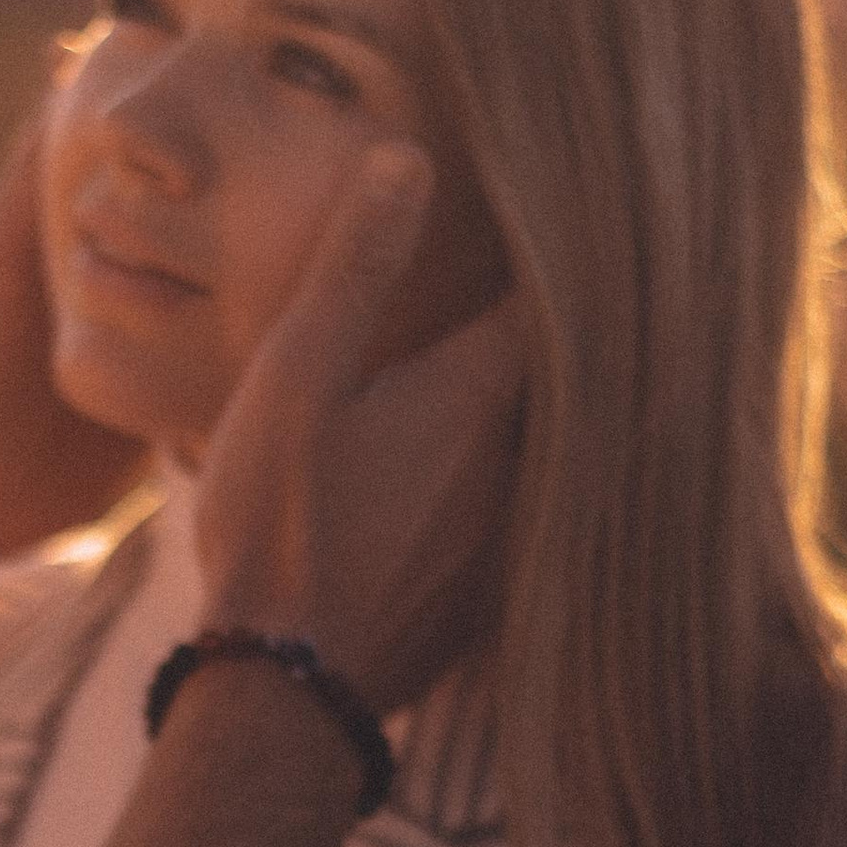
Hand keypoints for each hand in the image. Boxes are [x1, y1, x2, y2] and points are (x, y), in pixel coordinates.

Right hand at [196, 142, 524, 712]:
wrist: (282, 690)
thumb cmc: (279, 525)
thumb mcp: (298, 377)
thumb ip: (356, 268)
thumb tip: (408, 156)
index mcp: (479, 394)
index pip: (550, 296)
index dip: (557, 247)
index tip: (565, 205)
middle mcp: (522, 460)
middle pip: (563, 372)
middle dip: (554, 329)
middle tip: (567, 271)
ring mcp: (515, 534)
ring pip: (548, 448)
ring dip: (538, 412)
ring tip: (523, 370)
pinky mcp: (494, 594)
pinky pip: (528, 520)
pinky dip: (516, 488)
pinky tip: (479, 484)